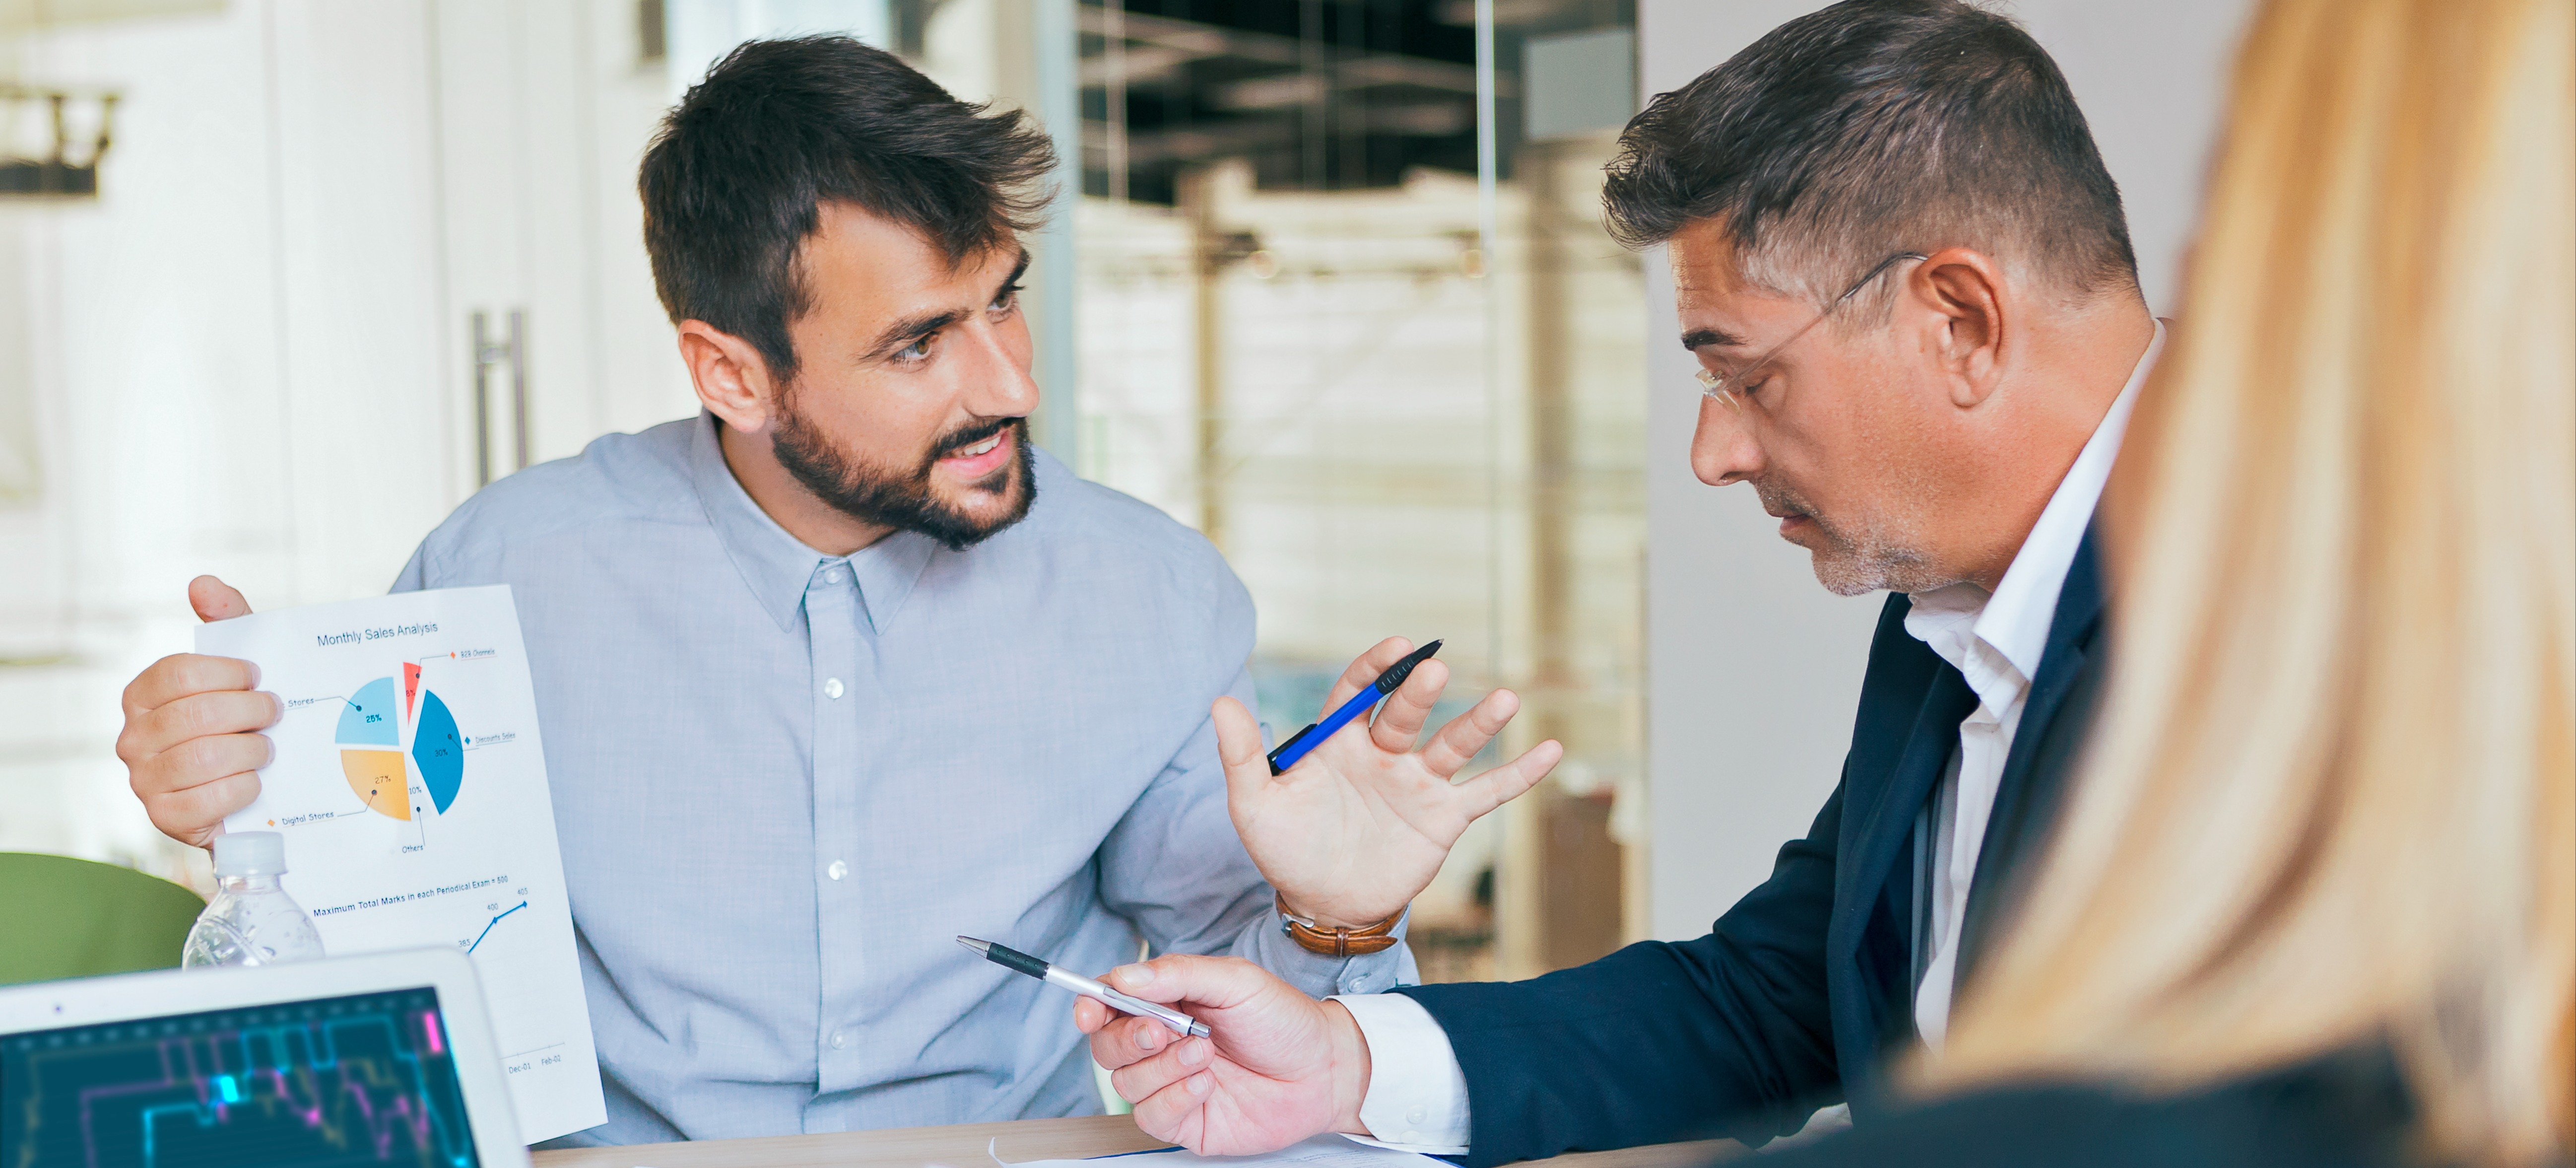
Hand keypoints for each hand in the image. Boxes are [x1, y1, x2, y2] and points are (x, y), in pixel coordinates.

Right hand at [115, 576, 276, 847]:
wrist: (251, 793)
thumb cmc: (241, 724)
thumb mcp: (239, 672)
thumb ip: (226, 623)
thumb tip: (203, 582)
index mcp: (143, 696)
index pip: (179, 672)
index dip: (229, 673)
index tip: (258, 678)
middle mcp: (132, 737)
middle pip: (196, 714)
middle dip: (249, 712)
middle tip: (274, 714)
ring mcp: (143, 780)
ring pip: (204, 756)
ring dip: (251, 751)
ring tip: (267, 750)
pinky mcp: (165, 818)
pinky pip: (209, 800)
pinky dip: (243, 789)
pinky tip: (254, 783)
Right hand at [1077, 954, 1369, 1154]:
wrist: (1324, 1069)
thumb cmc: (1283, 1020)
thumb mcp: (1235, 981)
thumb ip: (1177, 975)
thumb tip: (1123, 977)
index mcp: (1168, 1003)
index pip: (1110, 1003)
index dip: (1091, 1006)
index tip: (1091, 1011)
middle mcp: (1163, 1044)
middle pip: (1107, 1046)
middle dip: (1128, 1038)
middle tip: (1163, 1030)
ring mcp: (1171, 1084)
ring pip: (1126, 1082)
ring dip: (1162, 1067)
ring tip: (1205, 1053)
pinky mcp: (1185, 1120)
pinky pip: (1151, 1116)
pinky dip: (1174, 1098)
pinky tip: (1206, 1084)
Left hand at [1227, 637, 1562, 926]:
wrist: (1321, 906)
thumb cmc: (1286, 851)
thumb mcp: (1255, 806)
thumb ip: (1242, 755)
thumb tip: (1219, 701)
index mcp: (1339, 743)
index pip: (1358, 693)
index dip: (1376, 669)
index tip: (1396, 645)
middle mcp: (1383, 755)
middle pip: (1405, 715)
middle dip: (1419, 693)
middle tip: (1435, 670)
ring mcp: (1417, 784)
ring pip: (1452, 746)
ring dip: (1479, 723)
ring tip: (1507, 699)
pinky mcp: (1443, 819)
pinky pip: (1486, 793)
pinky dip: (1519, 775)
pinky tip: (1551, 751)